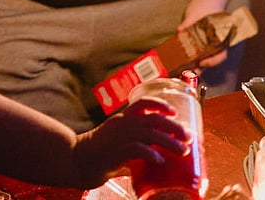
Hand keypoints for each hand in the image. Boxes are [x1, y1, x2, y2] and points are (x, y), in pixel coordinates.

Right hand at [74, 98, 188, 188]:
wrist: (75, 161)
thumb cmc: (99, 154)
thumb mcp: (118, 142)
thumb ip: (135, 144)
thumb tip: (160, 156)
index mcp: (122, 119)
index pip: (142, 103)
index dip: (160, 105)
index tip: (174, 113)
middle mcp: (121, 124)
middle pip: (152, 119)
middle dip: (174, 127)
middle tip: (188, 137)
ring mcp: (117, 138)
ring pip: (148, 133)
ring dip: (168, 141)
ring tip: (182, 150)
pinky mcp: (114, 153)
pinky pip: (136, 149)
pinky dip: (150, 154)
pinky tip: (160, 161)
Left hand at [178, 0, 227, 68]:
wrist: (204, 0)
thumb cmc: (206, 6)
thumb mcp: (198, 12)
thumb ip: (190, 22)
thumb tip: (180, 30)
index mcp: (219, 40)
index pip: (220, 56)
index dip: (212, 62)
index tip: (202, 63)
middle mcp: (212, 45)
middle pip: (208, 62)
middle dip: (198, 69)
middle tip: (188, 73)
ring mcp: (203, 45)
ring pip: (199, 60)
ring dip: (190, 67)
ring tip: (179, 71)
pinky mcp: (194, 43)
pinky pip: (190, 54)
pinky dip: (183, 59)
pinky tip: (174, 62)